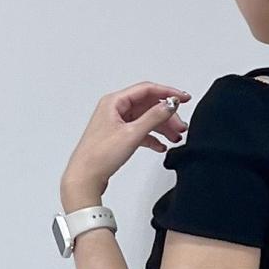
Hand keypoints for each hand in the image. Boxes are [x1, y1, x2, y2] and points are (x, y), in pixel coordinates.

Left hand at [60, 81, 190, 207]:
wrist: (85, 178)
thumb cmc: (99, 156)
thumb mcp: (132, 134)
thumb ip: (154, 117)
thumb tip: (170, 105)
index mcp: (114, 102)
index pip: (146, 90)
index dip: (168, 93)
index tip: (184, 99)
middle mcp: (114, 109)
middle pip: (148, 105)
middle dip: (166, 115)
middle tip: (181, 127)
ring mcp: (116, 123)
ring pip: (145, 119)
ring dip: (161, 127)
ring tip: (175, 137)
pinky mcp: (118, 137)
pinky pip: (140, 131)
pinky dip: (152, 137)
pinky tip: (160, 146)